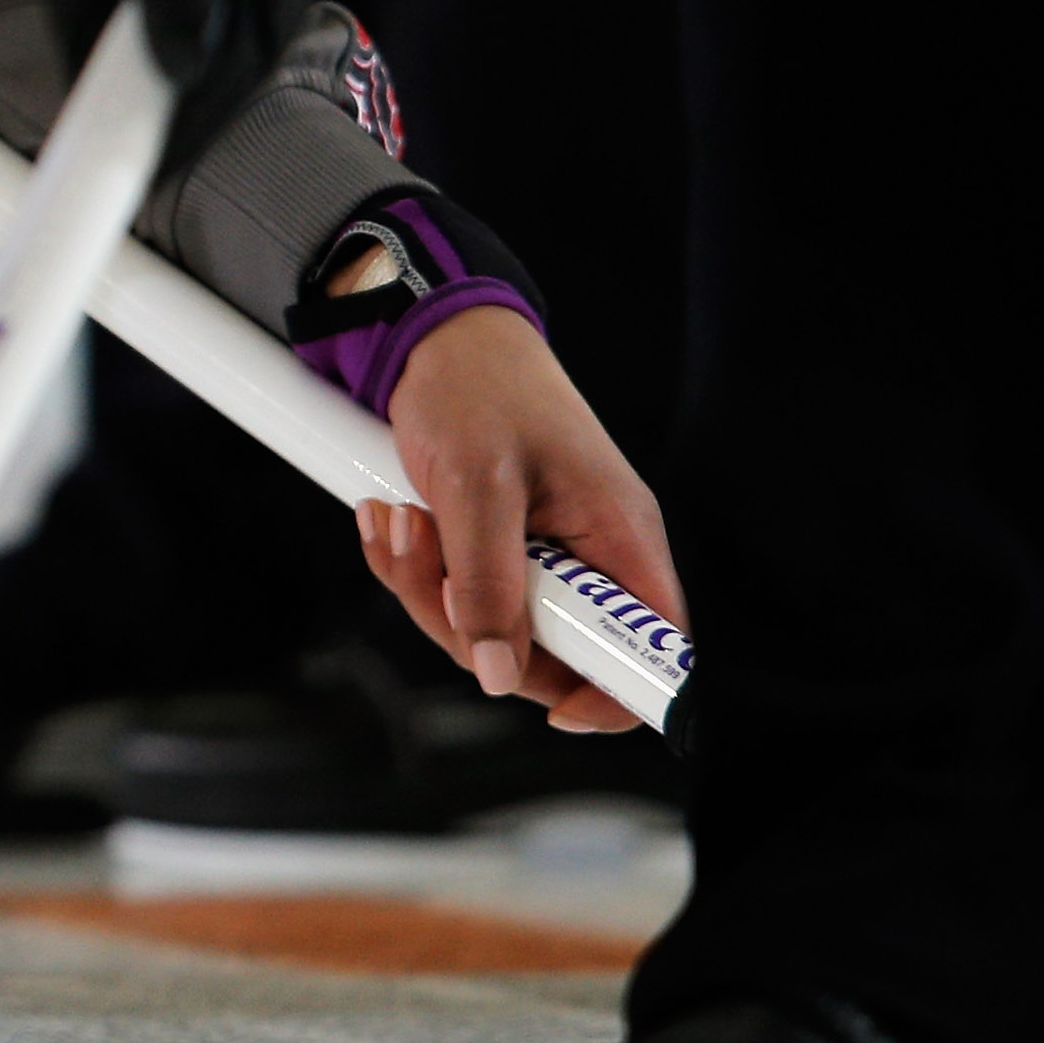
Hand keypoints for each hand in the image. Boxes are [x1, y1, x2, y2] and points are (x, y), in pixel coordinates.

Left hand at [361, 304, 685, 734]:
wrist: (433, 334)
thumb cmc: (476, 386)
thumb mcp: (478, 484)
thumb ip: (488, 582)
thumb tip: (500, 673)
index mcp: (619, 538)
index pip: (654, 650)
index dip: (612, 694)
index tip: (549, 708)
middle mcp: (588, 555)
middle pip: (549, 653)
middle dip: (471, 625)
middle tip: (426, 564)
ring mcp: (538, 553)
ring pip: (487, 627)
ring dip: (425, 586)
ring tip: (398, 522)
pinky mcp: (490, 545)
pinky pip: (454, 593)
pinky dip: (412, 567)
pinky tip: (389, 519)